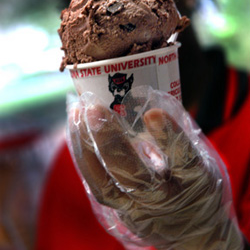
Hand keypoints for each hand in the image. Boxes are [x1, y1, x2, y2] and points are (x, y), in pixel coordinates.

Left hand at [67, 88, 242, 249]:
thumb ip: (180, 138)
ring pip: (106, 183)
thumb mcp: (204, 162)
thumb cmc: (198, 187)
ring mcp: (137, 209)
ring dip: (87, 145)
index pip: (183, 159)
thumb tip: (149, 103)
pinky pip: (97, 185)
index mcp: (195, 183)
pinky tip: (76, 130)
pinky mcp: (120, 211)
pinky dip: (83, 156)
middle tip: (95, 108)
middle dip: (110, 140)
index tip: (152, 113)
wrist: (193, 232)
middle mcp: (163, 200)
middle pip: (134, 175)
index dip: (168, 136)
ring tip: (78, 112)